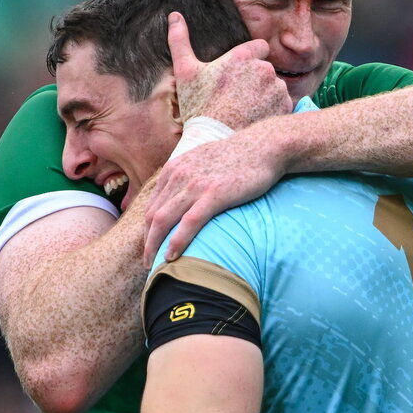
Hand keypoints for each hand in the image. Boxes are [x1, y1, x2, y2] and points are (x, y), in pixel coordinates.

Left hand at [144, 120, 285, 264]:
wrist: (264, 146)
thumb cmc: (237, 157)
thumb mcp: (202, 161)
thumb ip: (187, 177)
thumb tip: (180, 197)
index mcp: (173, 169)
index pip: (152, 206)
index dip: (147, 231)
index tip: (150, 248)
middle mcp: (178, 175)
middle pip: (152, 216)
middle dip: (147, 242)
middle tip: (147, 263)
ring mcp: (195, 184)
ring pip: (163, 220)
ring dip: (155, 246)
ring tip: (154, 266)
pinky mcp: (214, 193)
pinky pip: (189, 222)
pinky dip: (177, 241)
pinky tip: (171, 257)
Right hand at [168, 12, 292, 126]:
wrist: (214, 143)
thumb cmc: (198, 108)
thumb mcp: (185, 73)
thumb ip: (180, 41)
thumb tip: (174, 15)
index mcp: (243, 57)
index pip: (259, 47)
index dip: (249, 60)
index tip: (238, 77)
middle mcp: (264, 69)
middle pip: (266, 69)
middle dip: (255, 80)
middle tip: (237, 99)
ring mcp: (276, 89)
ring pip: (275, 86)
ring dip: (265, 95)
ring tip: (246, 111)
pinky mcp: (285, 107)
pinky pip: (283, 103)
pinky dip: (273, 110)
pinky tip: (256, 119)